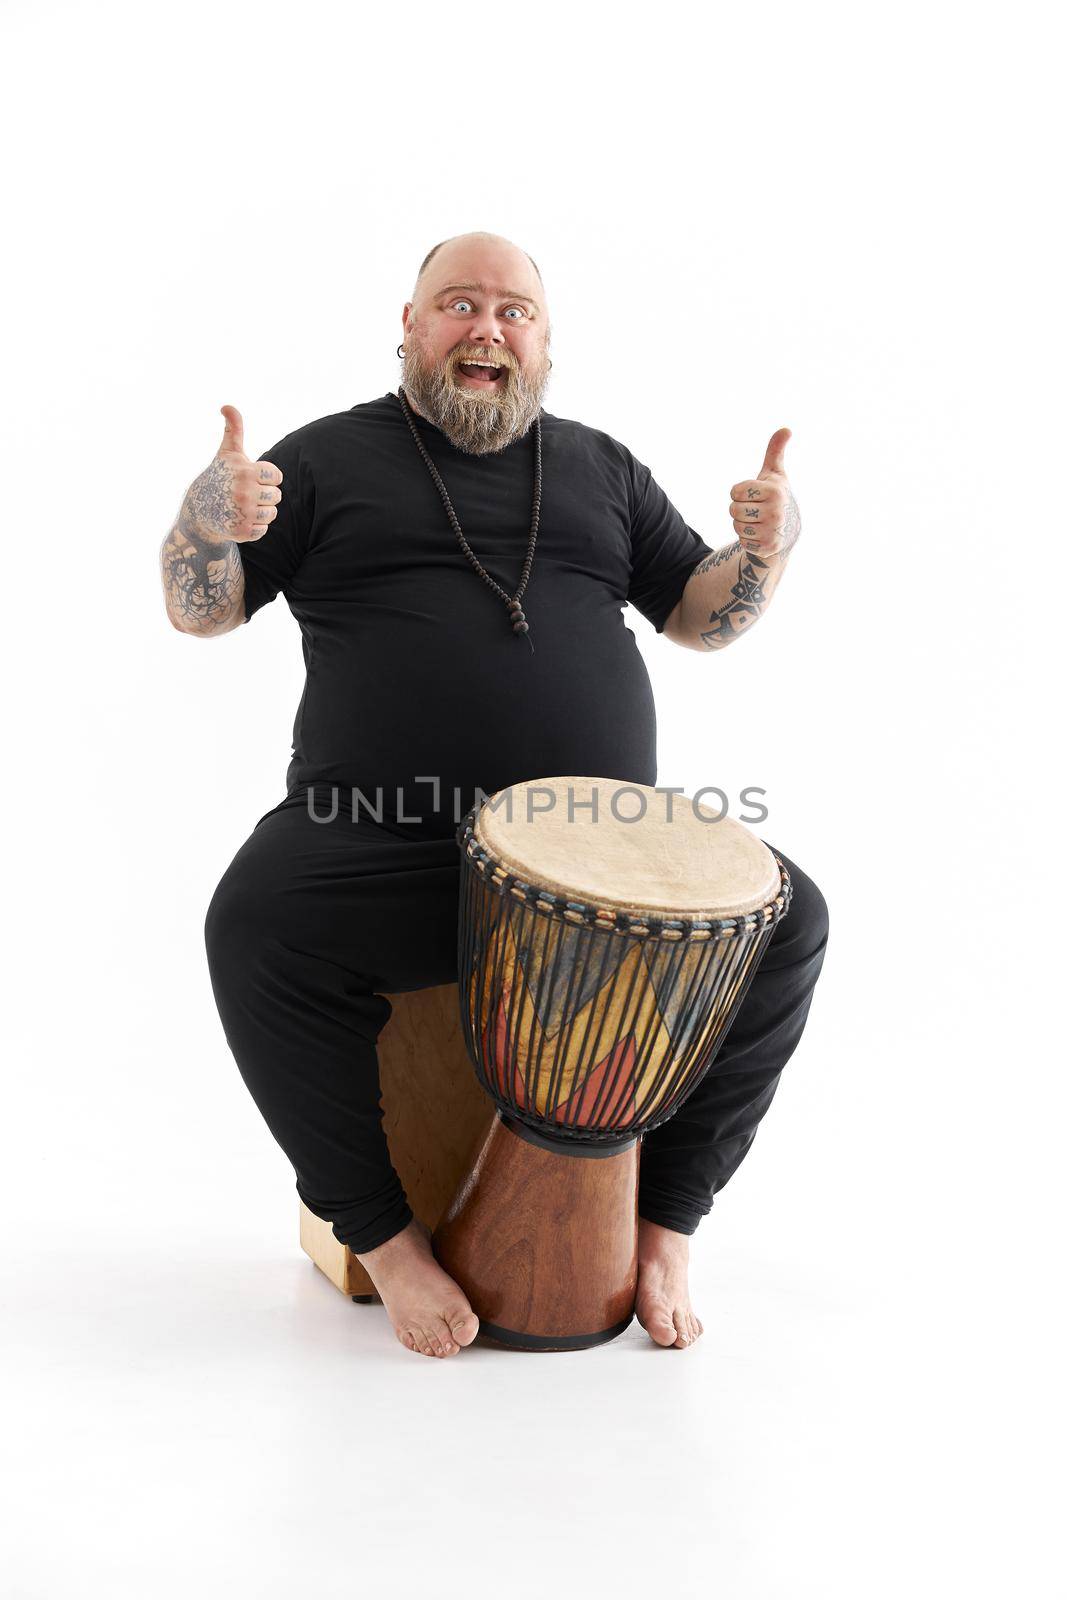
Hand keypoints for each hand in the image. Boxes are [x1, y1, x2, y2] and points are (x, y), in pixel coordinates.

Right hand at [183, 405, 284, 543]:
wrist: (199, 510)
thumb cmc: (218, 477)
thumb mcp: (227, 453)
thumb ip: (234, 429)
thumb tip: (227, 405)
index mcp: (246, 471)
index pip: (277, 477)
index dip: (266, 478)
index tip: (250, 478)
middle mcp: (244, 492)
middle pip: (276, 496)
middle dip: (264, 495)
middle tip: (244, 494)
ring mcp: (242, 513)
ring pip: (272, 514)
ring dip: (261, 511)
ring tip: (243, 506)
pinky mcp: (241, 532)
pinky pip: (263, 530)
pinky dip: (254, 527)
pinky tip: (238, 519)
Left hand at [728, 428, 800, 558]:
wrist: (789, 530)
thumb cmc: (776, 497)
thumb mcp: (776, 475)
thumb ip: (775, 452)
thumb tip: (786, 428)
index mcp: (775, 491)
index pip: (735, 491)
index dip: (740, 493)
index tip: (753, 495)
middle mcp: (775, 511)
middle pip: (733, 509)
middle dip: (740, 509)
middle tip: (755, 510)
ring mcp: (772, 531)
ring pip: (736, 525)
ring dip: (742, 523)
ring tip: (758, 521)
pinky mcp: (767, 547)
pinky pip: (742, 540)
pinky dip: (747, 538)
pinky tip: (760, 534)